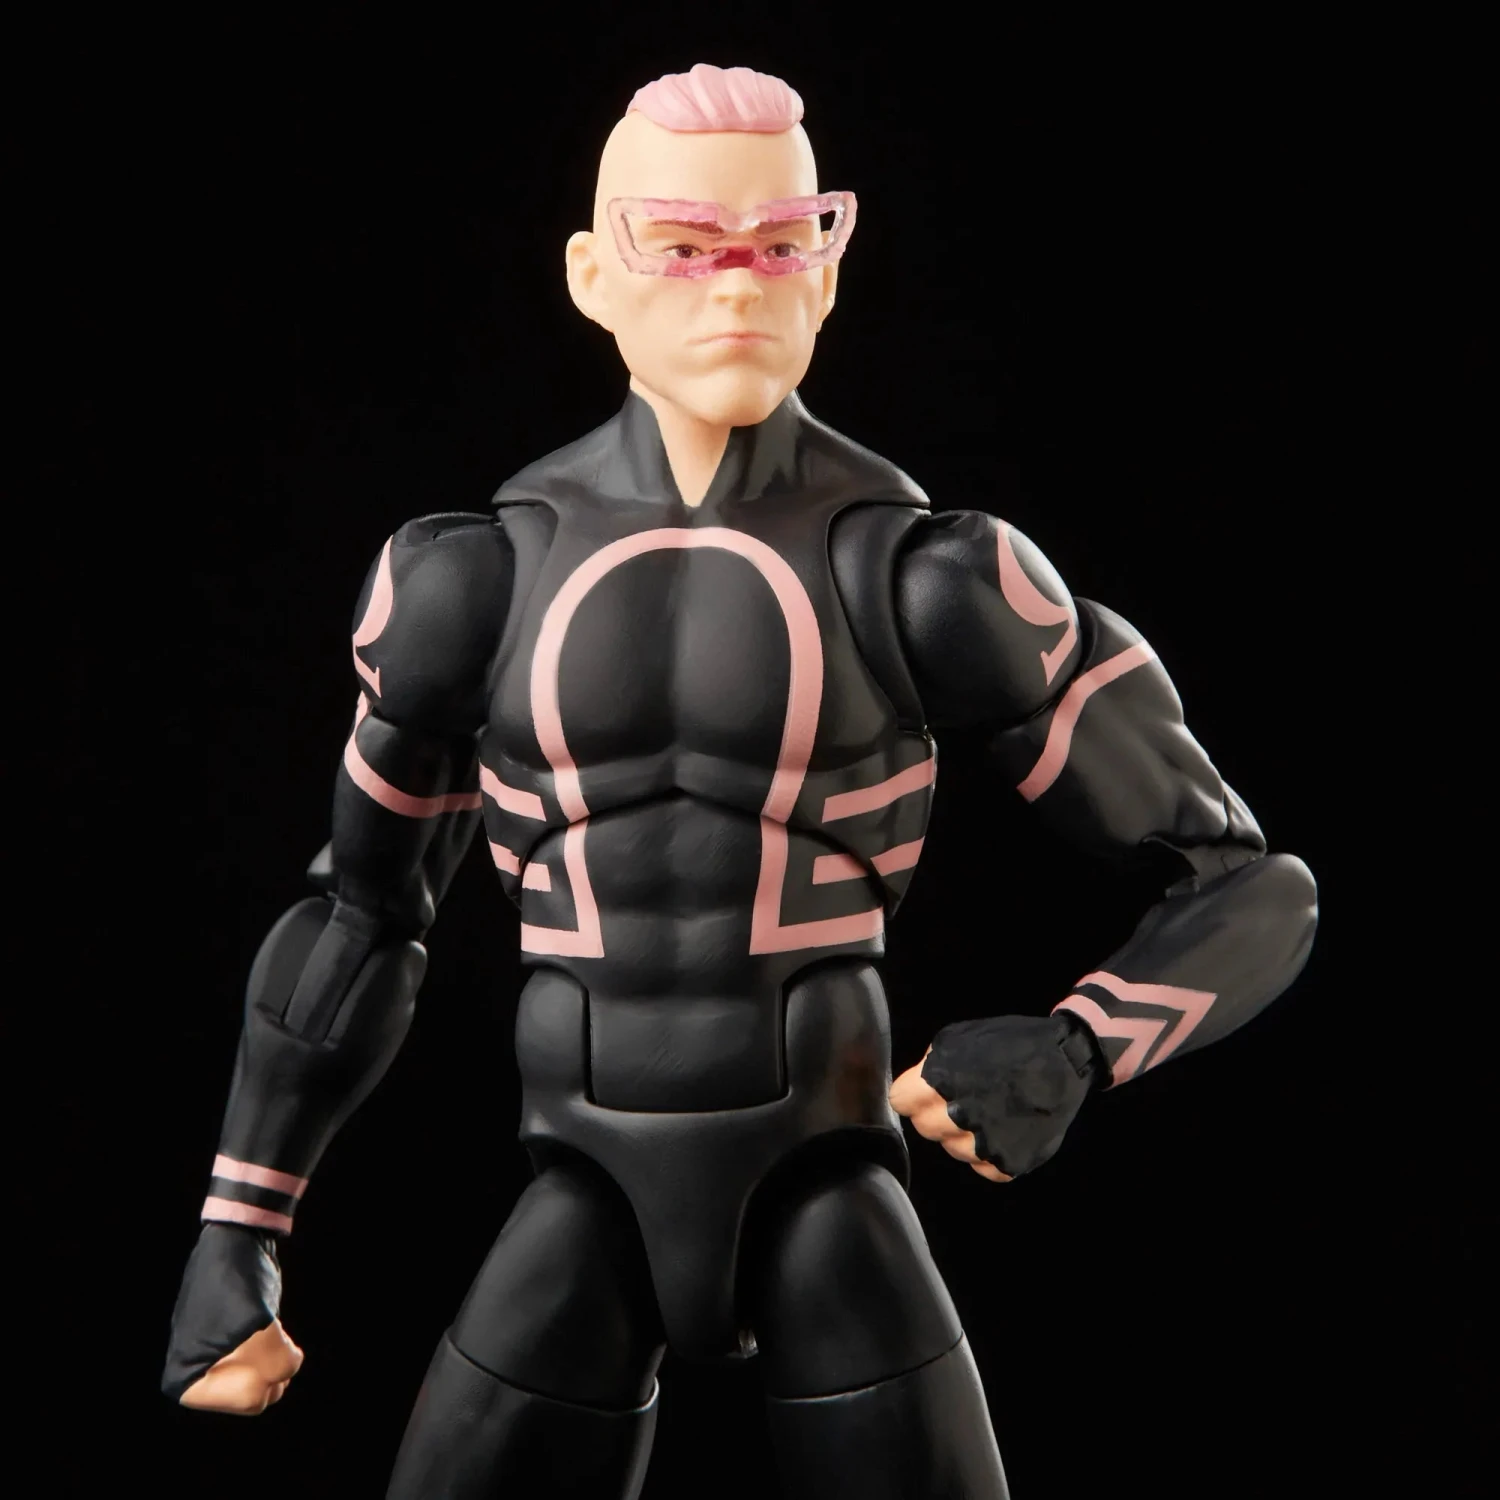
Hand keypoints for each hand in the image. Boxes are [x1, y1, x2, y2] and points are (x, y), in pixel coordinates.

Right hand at [162, 1222, 303, 1413]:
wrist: (237, 1242)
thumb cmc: (236, 1282)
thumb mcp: (259, 1325)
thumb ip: (277, 1363)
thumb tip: (287, 1372)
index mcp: (185, 1379)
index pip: (244, 1400)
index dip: (265, 1371)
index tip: (258, 1337)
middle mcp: (196, 1376)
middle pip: (256, 1396)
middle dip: (273, 1366)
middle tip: (269, 1331)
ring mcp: (216, 1362)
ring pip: (264, 1381)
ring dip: (277, 1355)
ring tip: (268, 1325)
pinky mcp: (235, 1348)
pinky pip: (266, 1364)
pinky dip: (276, 1346)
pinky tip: (271, 1323)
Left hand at [891, 1013, 1100, 1180]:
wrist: (1066, 1060)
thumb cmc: (1011, 1044)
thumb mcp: (961, 1038)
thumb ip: (932, 1063)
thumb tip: (915, 1088)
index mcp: (943, 1081)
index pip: (901, 1101)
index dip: (911, 1095)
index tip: (921, 1093)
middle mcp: (960, 1116)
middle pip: (925, 1128)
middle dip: (934, 1114)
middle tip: (957, 1101)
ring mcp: (986, 1144)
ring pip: (954, 1150)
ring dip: (962, 1135)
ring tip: (985, 1113)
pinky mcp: (1010, 1163)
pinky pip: (984, 1168)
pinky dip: (990, 1154)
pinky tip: (1002, 1131)